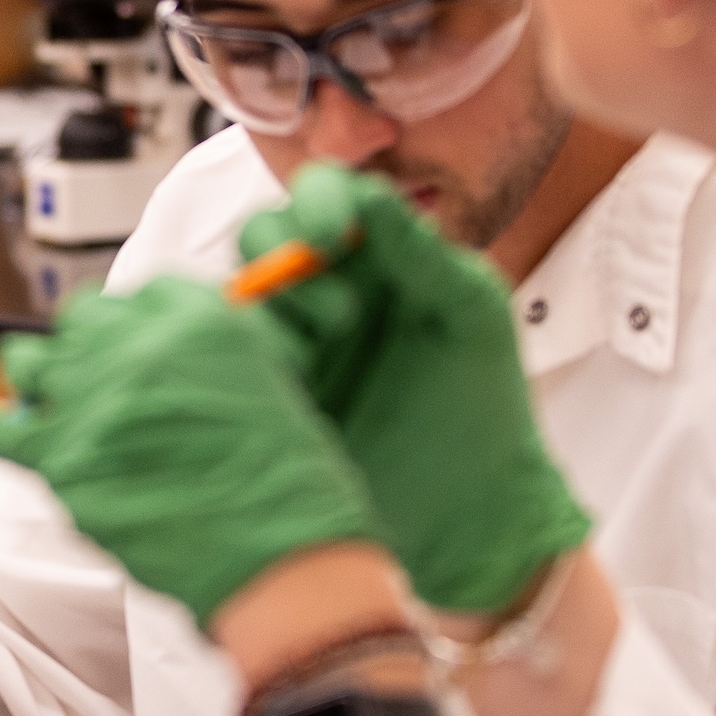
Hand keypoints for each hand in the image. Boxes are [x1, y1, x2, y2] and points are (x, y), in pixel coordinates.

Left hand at [0, 278, 376, 629]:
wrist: (280, 563)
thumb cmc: (290, 482)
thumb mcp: (269, 380)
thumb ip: (209, 350)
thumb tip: (158, 350)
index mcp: (198, 322)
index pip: (141, 294)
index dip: (135, 323)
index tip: (136, 345)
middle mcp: (137, 350)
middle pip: (82, 318)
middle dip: (90, 345)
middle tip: (101, 377)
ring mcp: (92, 404)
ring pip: (31, 360)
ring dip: (38, 375)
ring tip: (49, 395)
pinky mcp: (62, 462)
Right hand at [234, 165, 591, 617]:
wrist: (468, 519)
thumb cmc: (485, 416)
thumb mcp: (471, 319)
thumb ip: (423, 255)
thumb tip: (371, 198)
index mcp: (385, 260)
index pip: (332, 196)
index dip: (319, 202)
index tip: (332, 236)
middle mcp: (332, 291)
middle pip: (269, 233)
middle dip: (284, 253)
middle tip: (338, 313)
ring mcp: (296, 340)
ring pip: (242, 286)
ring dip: (270, 302)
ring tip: (319, 351)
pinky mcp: (269, 387)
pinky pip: (230, 347)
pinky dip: (243, 348)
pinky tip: (288, 378)